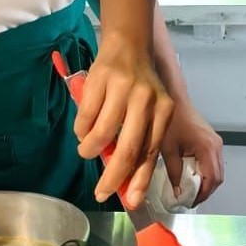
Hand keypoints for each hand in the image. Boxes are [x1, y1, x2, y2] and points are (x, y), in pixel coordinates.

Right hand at [74, 33, 174, 205]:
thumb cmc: (139, 86)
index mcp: (164, 110)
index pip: (152, 151)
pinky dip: (81, 130)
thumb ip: (141, 139)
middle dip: (113, 176)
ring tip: (87, 150)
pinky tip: (84, 129)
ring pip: (102, 134)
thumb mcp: (150, 110)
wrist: (128, 45)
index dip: (141, 178)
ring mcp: (123, 89)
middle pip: (128, 148)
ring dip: (90, 150)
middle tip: (101, 192)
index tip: (132, 200)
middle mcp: (147, 100)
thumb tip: (127, 179)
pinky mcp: (101, 80)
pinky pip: (85, 118)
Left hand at [161, 102, 224, 206]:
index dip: (202, 194)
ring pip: (217, 171)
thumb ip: (174, 173)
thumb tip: (177, 193)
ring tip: (190, 190)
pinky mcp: (212, 141)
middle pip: (218, 177)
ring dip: (206, 182)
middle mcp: (216, 146)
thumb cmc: (171, 122)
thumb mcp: (168, 150)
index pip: (212, 179)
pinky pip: (213, 162)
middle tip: (190, 200)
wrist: (175, 99)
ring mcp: (216, 143)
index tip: (190, 202)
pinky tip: (192, 176)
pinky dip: (205, 173)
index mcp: (207, 148)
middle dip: (205, 191)